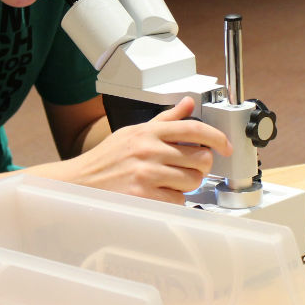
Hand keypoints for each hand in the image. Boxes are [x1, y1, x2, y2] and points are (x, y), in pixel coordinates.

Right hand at [67, 96, 231, 202]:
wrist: (79, 182)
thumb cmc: (106, 159)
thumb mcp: (133, 132)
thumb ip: (164, 119)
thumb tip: (187, 103)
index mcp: (148, 132)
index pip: (193, 129)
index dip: (217, 137)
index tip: (225, 146)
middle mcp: (149, 150)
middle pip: (200, 158)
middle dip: (200, 166)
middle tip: (189, 168)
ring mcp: (147, 173)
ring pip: (192, 181)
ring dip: (187, 185)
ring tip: (170, 182)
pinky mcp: (144, 196)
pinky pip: (178, 200)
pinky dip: (174, 200)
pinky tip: (160, 194)